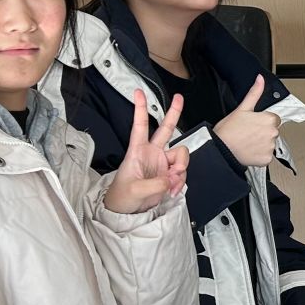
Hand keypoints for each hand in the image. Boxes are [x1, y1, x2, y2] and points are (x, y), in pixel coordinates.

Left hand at [104, 91, 188, 213]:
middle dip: (173, 113)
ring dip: (181, 170)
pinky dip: (180, 182)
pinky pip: (182, 173)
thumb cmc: (122, 197)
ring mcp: (162, 163)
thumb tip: (170, 178)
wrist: (127, 212)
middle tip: (179, 98)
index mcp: (138, 151)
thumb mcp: (134, 190)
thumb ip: (154, 184)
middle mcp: (152, 153)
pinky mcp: (169, 175)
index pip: (140, 126)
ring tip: (170, 184)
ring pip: (181, 156)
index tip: (138, 92)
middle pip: (166, 129)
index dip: (140, 109)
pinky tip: (171, 190)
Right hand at [213, 75, 280, 168]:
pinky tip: (249, 150)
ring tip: (247, 141)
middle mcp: (273, 133)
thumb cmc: (228, 130)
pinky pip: (266, 156)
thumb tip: (260, 79)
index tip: (253, 124)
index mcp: (269, 119)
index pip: (274, 119)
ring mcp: (270, 147)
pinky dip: (259, 154)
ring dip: (262, 143)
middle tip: (248, 132)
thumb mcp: (242, 108)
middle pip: (272, 131)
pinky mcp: (266, 159)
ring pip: (270, 143)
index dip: (262, 120)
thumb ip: (254, 93)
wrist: (220, 149)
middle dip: (263, 131)